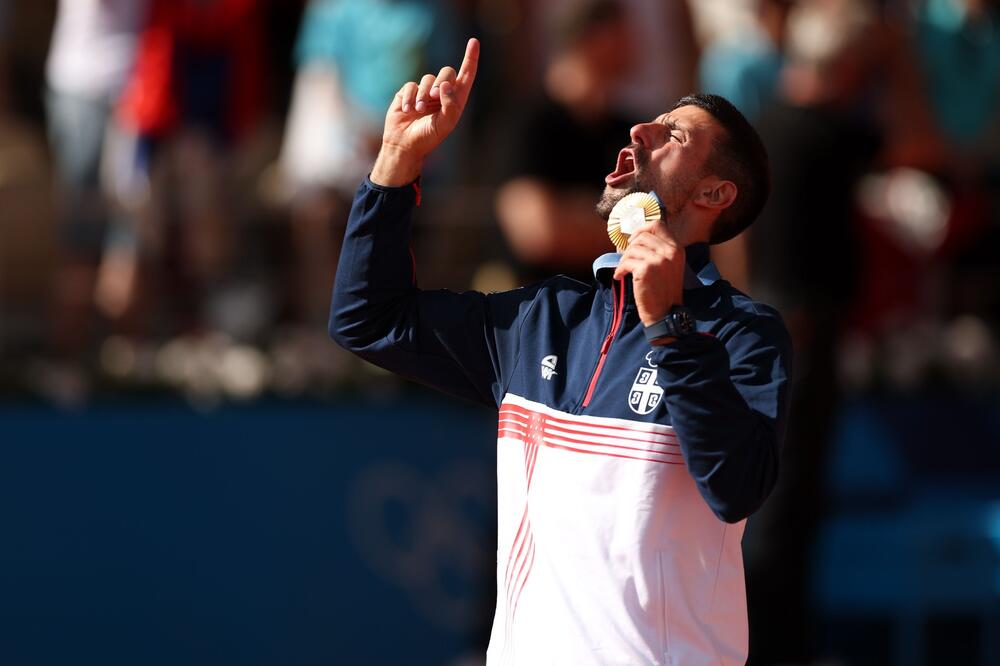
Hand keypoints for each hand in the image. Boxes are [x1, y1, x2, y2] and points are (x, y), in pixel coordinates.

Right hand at [371, 38, 479, 186]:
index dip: (470, 58)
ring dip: (422, 94)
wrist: (404, 144)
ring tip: (418, 110)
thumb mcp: (445, 125)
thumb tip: (446, 85)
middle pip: (447, 72)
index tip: (474, 41)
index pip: (466, 75)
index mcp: (456, 100)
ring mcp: (424, 92)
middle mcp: (442, 93)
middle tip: (434, 96)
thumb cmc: (428, 138)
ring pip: (427, 78)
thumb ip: (450, 105)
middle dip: (440, 82)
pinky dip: (409, 97)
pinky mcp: (408, 93)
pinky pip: (411, 85)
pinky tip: (407, 110)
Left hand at [613, 220, 684, 325]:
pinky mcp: (646, 270)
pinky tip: (620, 277)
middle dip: (630, 247)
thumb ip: (659, 250)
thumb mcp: (669, 266)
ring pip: (632, 249)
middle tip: (628, 260)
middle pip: (642, 236)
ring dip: (624, 260)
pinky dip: (620, 269)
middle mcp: (670, 252)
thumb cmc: (663, 291)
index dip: (642, 229)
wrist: (665, 313)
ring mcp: (659, 260)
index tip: (633, 240)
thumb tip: (636, 236)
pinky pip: (626, 262)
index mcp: (677, 249)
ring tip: (625, 271)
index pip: (658, 225)